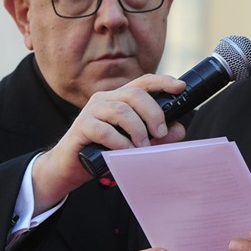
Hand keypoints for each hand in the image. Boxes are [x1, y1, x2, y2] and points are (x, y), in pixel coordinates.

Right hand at [32, 74, 187, 210]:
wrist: (69, 169)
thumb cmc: (103, 152)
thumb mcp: (135, 144)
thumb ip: (158, 137)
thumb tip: (179, 130)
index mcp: (119, 98)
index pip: (143, 82)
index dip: (163, 82)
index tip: (180, 87)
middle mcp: (105, 99)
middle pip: (135, 94)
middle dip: (153, 113)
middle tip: (160, 133)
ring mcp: (91, 111)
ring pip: (121, 110)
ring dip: (137, 129)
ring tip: (143, 147)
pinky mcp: (81, 127)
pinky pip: (105, 130)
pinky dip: (120, 143)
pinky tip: (126, 153)